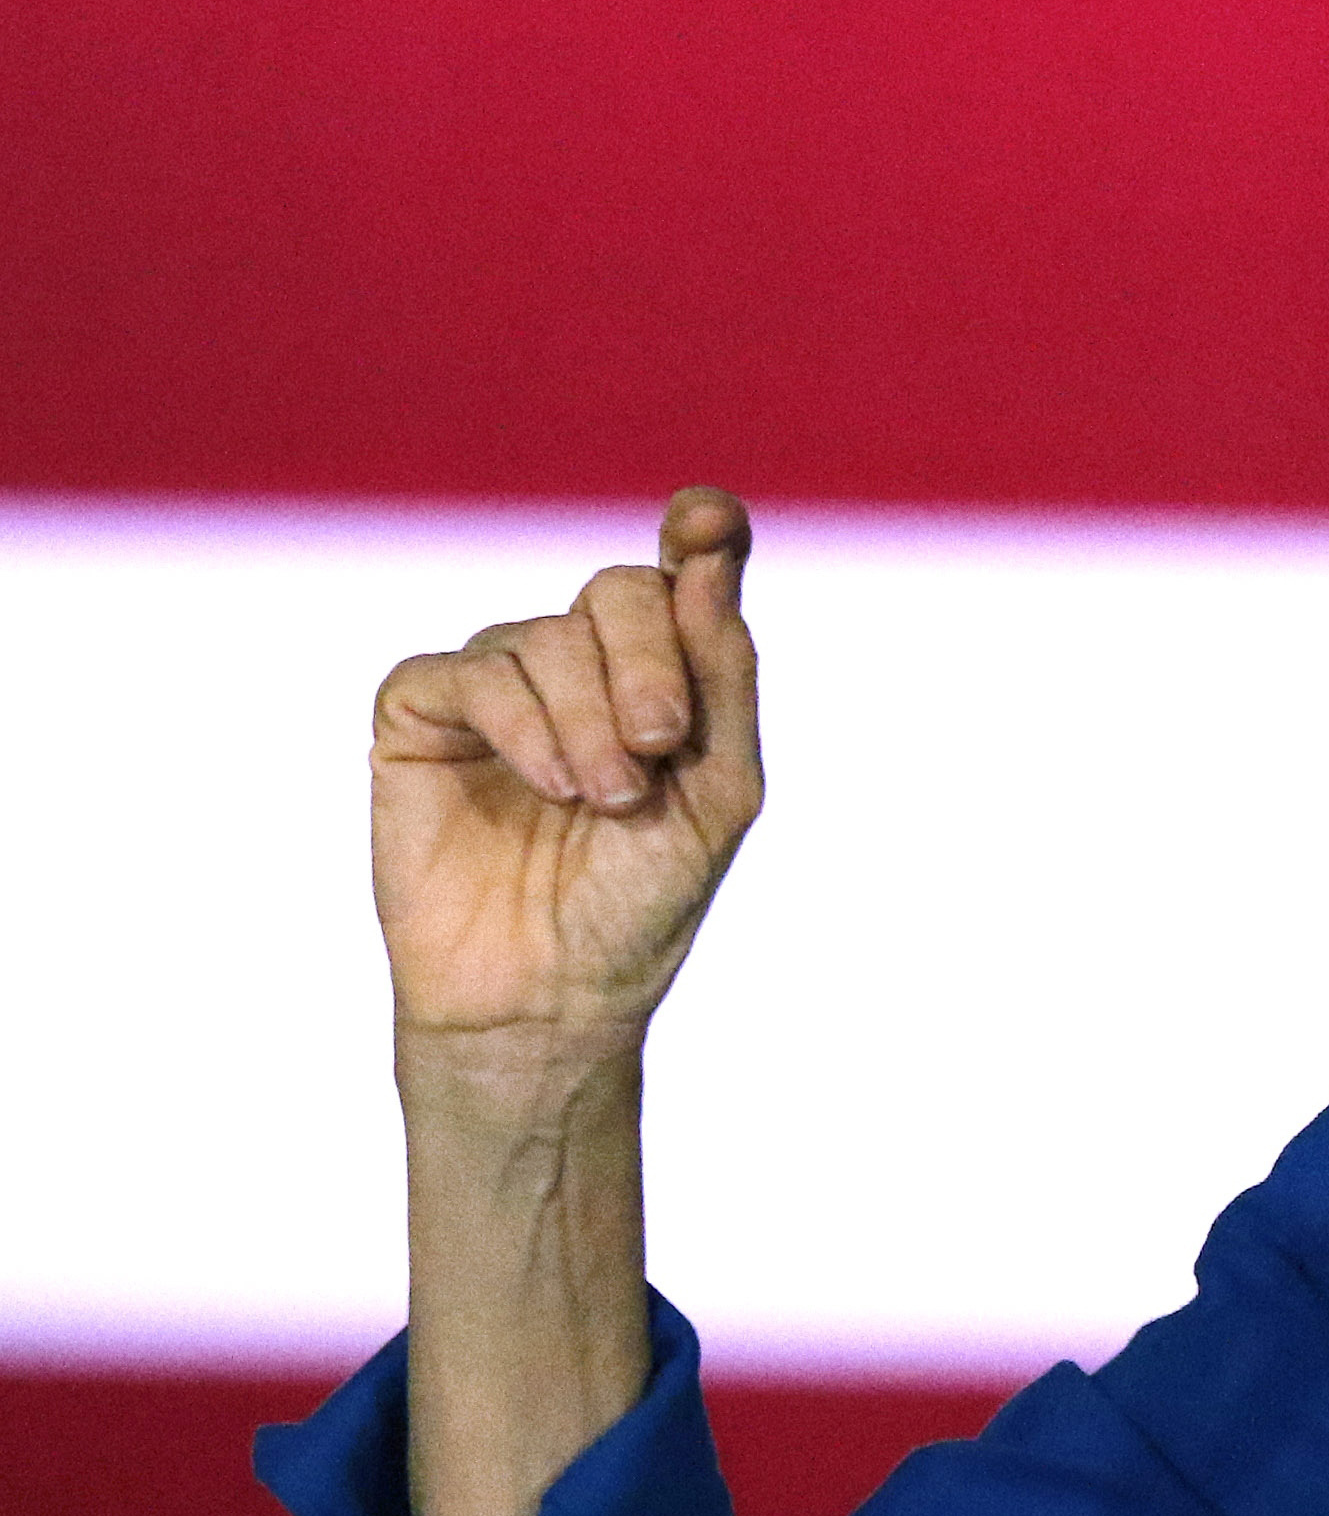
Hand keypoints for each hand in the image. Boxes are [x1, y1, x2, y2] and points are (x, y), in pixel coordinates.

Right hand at [371, 488, 763, 1055]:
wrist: (554, 994)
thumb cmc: (642, 899)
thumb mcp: (717, 790)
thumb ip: (722, 673)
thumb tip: (709, 556)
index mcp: (659, 674)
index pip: (680, 572)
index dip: (700, 532)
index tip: (704, 522)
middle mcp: (578, 664)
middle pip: (619, 591)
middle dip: (648, 662)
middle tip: (658, 746)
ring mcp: (496, 684)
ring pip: (544, 637)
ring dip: (587, 719)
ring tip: (606, 801)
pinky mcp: (419, 716)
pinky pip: (465, 673)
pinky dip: (521, 723)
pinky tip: (552, 786)